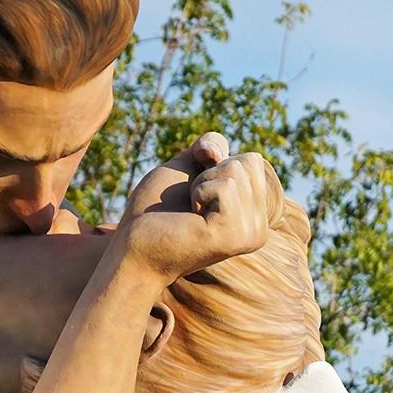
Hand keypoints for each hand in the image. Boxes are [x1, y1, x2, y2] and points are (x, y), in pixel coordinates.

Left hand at [117, 133, 284, 281]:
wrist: (134, 246)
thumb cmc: (156, 210)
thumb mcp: (187, 167)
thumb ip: (211, 146)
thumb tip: (216, 151)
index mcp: (255, 215)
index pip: (253, 160)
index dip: (215, 166)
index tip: (195, 195)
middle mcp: (259, 227)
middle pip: (249, 162)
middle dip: (210, 173)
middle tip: (190, 205)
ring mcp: (251, 233)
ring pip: (237, 171)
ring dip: (202, 185)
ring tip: (190, 213)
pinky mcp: (235, 235)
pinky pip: (225, 186)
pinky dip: (199, 193)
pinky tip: (191, 218)